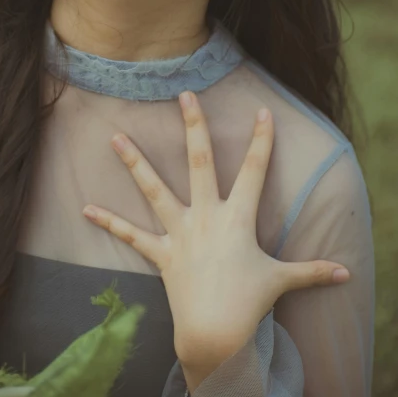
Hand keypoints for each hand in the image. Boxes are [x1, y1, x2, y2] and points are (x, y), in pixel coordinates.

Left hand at [83, 92, 350, 389]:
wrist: (216, 334)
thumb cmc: (249, 303)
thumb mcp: (282, 280)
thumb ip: (312, 271)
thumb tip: (344, 275)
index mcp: (237, 217)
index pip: (254, 171)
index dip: (261, 141)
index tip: (263, 112)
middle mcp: (206, 215)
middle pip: (199, 162)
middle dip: (194, 126)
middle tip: (184, 95)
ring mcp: (180, 232)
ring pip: (154, 189)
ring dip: (135, 163)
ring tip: (115, 138)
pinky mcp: (160, 252)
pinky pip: (131, 235)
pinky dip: (109, 221)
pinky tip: (86, 207)